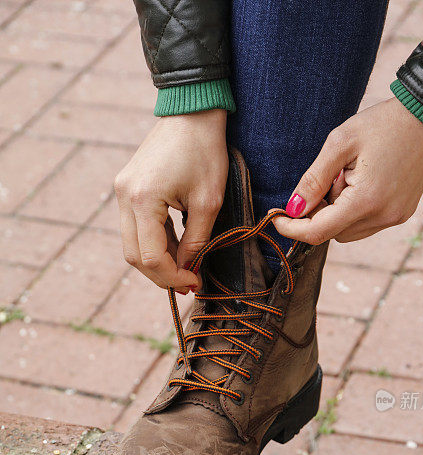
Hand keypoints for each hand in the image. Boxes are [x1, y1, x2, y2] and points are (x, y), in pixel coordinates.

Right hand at [114, 110, 228, 292]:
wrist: (191, 111)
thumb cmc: (205, 152)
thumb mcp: (208, 202)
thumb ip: (197, 242)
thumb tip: (189, 271)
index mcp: (143, 200)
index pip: (151, 256)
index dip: (172, 276)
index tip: (195, 282)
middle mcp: (124, 197)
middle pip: (134, 256)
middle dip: (162, 275)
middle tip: (189, 283)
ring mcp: (122, 192)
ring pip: (132, 244)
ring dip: (158, 260)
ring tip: (187, 267)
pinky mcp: (127, 188)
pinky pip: (136, 227)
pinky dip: (156, 242)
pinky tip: (179, 249)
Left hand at [272, 98, 422, 244]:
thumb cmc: (383, 123)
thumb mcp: (340, 143)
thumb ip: (313, 179)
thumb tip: (293, 209)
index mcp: (366, 200)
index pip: (318, 232)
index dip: (293, 229)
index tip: (276, 219)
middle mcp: (383, 216)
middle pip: (332, 233)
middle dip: (319, 213)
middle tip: (328, 178)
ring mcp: (395, 218)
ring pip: (348, 232)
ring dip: (338, 212)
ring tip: (348, 176)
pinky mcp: (402, 214)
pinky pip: (366, 225)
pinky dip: (354, 211)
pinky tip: (362, 182)